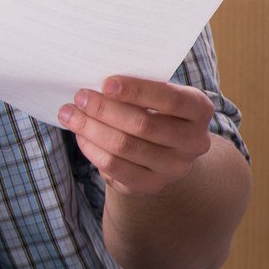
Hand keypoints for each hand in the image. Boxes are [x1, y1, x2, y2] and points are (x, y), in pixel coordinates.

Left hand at [59, 76, 215, 197]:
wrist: (162, 150)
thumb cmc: (152, 110)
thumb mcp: (153, 95)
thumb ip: (135, 89)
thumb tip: (94, 83)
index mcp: (199, 110)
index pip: (171, 99)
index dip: (137, 91)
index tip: (106, 83)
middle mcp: (194, 141)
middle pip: (144, 125)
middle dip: (105, 109)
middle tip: (79, 97)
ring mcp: (176, 167)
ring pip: (125, 146)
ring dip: (91, 128)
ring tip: (69, 114)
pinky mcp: (153, 185)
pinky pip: (115, 167)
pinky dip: (92, 149)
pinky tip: (79, 135)